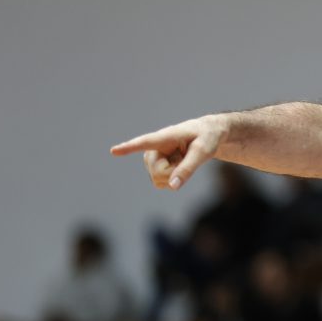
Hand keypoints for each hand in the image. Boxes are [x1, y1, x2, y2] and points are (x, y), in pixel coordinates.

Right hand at [110, 115, 225, 189]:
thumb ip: (188, 169)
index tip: (113, 150)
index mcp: (166, 136)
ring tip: (183, 159)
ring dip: (174, 175)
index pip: (145, 142)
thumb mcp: (203, 152)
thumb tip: (172, 186)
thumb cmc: (207, 138)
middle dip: (173, 173)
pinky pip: (160, 183)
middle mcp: (154, 147)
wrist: (208, 135)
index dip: (129, 147)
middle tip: (186, 159)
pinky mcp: (154, 166)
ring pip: (158, 179)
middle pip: (157, 172)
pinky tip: (178, 166)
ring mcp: (152, 157)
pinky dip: (172, 179)